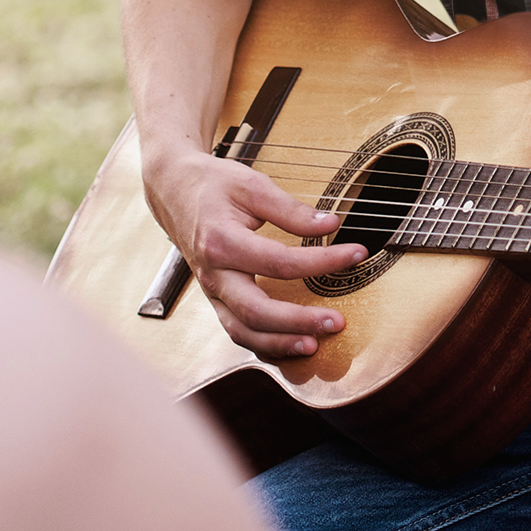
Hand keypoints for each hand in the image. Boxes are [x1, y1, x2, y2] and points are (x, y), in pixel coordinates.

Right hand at [142, 143, 368, 358]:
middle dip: (299, 321)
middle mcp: (214, 274)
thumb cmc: (213, 185)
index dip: (323, 261)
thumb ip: (291, 209)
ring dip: (280, 343)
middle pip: (256, 311)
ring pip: (243, 331)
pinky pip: (238, 330)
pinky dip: (264, 343)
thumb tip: (331, 223)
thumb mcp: (253, 185)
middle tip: (337, 321)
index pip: (280, 262)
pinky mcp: (216, 299)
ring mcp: (211, 291)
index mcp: (222, 242)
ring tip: (315, 345)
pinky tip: (292, 343)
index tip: (356, 253)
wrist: (174, 191)